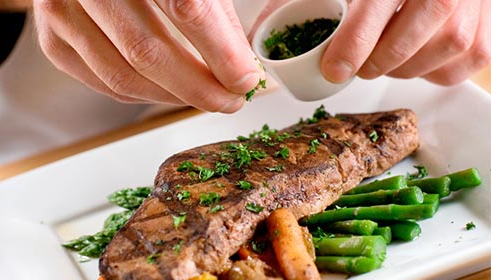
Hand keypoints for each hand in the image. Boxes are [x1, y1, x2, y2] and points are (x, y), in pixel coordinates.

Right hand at [33, 0, 263, 112]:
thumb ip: (216, 19)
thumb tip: (240, 71)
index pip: (186, 8)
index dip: (219, 52)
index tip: (243, 80)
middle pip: (147, 52)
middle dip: (198, 87)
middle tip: (229, 100)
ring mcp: (63, 13)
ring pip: (124, 77)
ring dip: (173, 97)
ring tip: (205, 97)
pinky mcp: (54, 42)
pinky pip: (107, 85)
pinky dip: (147, 96)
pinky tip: (170, 91)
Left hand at [253, 0, 489, 85]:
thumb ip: (299, 3)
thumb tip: (261, 36)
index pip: (374, 10)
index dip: (351, 46)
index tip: (333, 69)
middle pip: (406, 43)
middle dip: (375, 64)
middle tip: (359, 66)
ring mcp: (472, 9)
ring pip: (436, 57)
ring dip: (402, 69)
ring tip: (385, 59)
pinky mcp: (486, 32)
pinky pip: (459, 68)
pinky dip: (432, 73)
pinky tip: (416, 58)